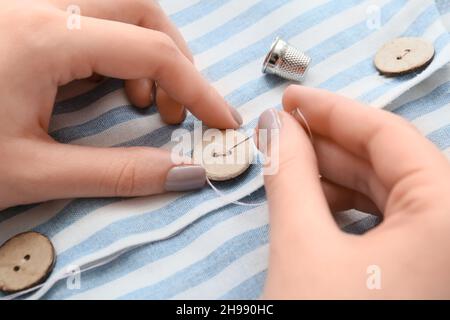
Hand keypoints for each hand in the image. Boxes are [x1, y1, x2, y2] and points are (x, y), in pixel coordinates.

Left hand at [0, 0, 241, 209]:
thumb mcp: (32, 170)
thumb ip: (116, 173)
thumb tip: (183, 174)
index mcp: (46, 37)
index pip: (153, 52)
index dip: (199, 89)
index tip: (222, 120)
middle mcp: (41, 6)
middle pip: (142, 9)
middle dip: (176, 59)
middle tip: (175, 110)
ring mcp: (29, 7)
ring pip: (117, 7)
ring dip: (147, 50)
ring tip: (141, 100)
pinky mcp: (22, 21)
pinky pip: (89, 18)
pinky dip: (115, 50)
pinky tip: (103, 86)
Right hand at [257, 85, 449, 298]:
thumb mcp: (301, 245)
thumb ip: (289, 175)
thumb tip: (276, 125)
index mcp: (447, 217)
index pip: (389, 135)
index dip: (332, 111)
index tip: (290, 99)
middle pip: (389, 164)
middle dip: (328, 146)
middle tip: (281, 134)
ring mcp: (439, 254)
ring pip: (387, 195)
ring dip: (334, 178)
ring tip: (288, 170)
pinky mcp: (422, 274)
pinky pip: (388, 224)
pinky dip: (346, 209)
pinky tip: (312, 206)